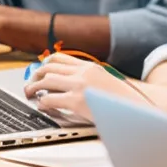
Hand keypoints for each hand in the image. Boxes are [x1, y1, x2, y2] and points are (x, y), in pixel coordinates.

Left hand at [23, 53, 143, 121]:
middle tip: (30, 85)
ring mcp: (80, 86)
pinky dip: (42, 103)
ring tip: (29, 94)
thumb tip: (70, 84)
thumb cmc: (122, 100)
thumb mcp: (105, 82)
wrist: (137, 108)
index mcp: (90, 67)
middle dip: (35, 75)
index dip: (45, 64)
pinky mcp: (77, 101)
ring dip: (33, 87)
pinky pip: (50, 99)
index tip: (39, 71)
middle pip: (49, 67)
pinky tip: (42, 107)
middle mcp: (84, 72)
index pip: (60, 58)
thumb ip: (89, 79)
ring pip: (46, 80)